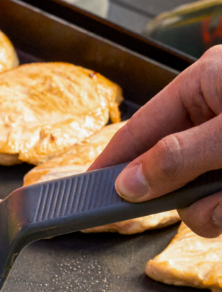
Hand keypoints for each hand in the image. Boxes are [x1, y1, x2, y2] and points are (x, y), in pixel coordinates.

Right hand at [91, 44, 221, 237]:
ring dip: (212, 208)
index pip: (138, 129)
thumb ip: (179, 157)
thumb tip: (129, 184)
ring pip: (194, 194)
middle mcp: (214, 112)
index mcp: (204, 83)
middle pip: (165, 169)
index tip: (82, 193)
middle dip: (181, 196)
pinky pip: (218, 203)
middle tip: (203, 204)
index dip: (110, 163)